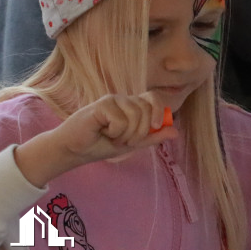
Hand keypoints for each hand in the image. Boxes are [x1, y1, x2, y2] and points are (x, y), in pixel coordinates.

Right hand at [15, 93, 177, 186]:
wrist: (75, 150)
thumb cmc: (100, 145)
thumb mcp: (131, 144)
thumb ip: (152, 137)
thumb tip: (175, 131)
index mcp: (133, 106)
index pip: (154, 98)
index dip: (159, 110)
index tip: (156, 126)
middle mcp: (124, 99)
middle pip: (148, 109)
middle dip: (140, 132)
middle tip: (123, 140)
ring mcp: (113, 100)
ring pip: (136, 116)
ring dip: (125, 135)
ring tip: (111, 137)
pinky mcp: (102, 104)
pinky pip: (121, 121)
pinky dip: (114, 133)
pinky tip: (102, 132)